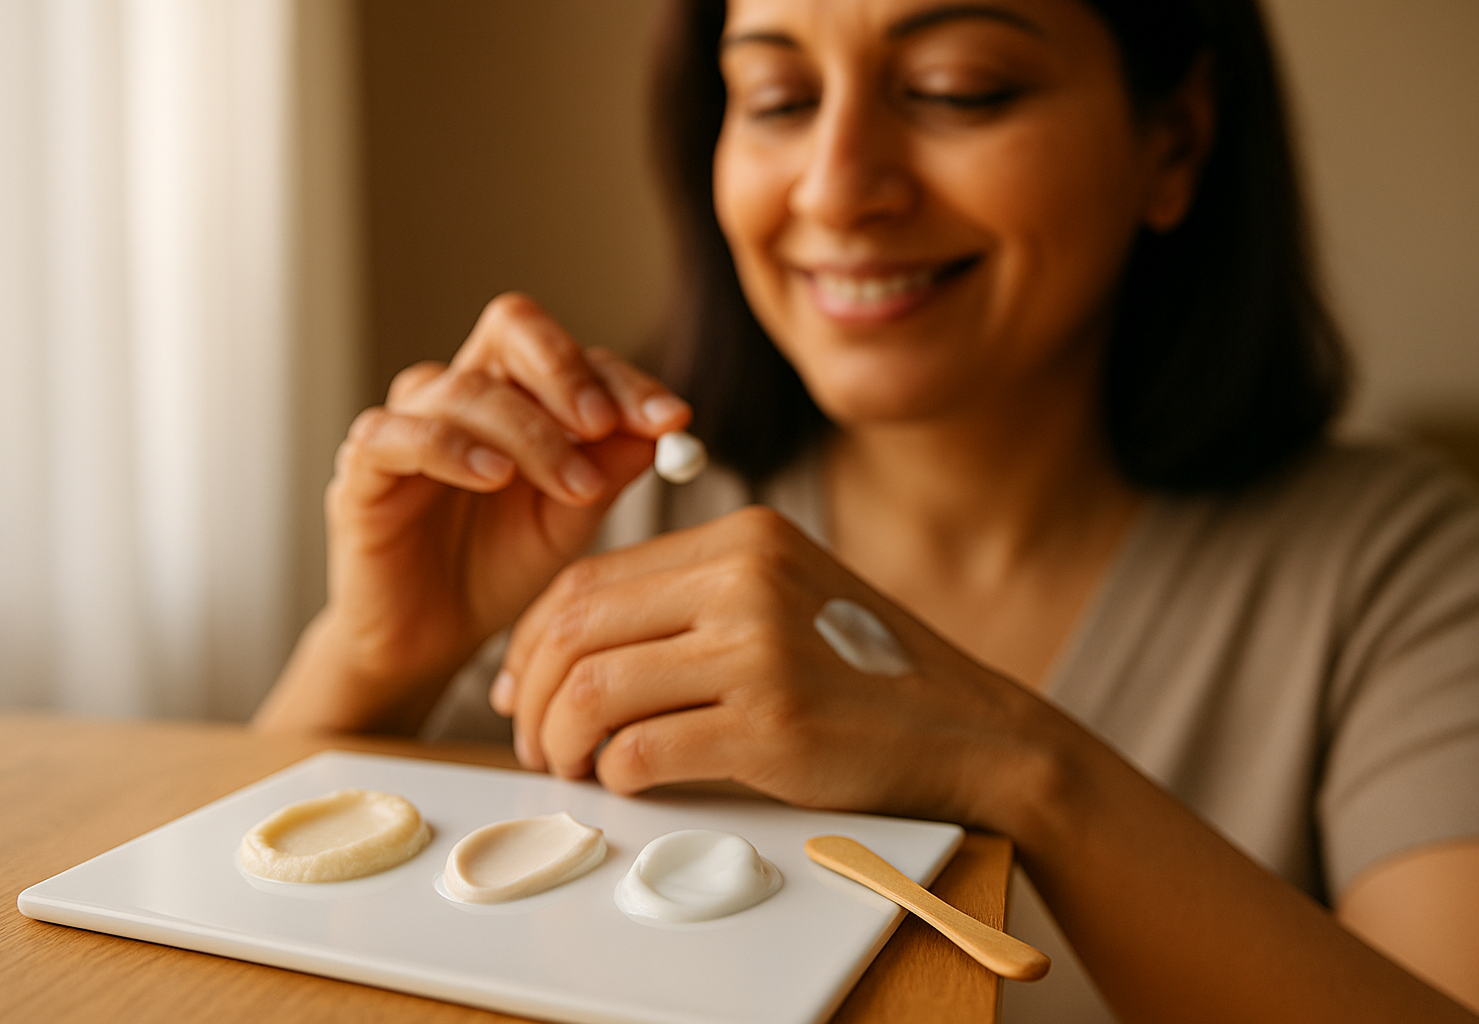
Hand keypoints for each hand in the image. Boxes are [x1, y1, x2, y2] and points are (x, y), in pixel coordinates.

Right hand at [257, 292, 689, 732]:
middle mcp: (463, 393)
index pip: (574, 355)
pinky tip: (495, 477)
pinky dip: (451, 447)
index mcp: (518, 395)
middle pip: (513, 328)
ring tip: (572, 484)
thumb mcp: (570, 521)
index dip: (624, 381)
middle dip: (568, 370)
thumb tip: (666, 426)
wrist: (429, 641)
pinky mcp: (363, 469)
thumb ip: (609, 471)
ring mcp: (409, 423)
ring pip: (467, 388)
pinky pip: (398, 433)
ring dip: (530, 432)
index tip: (671, 418)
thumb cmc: (495, 571)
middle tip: (604, 424)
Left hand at [496, 505, 1045, 825]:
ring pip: (596, 690)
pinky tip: (626, 782)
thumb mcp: (784, 603)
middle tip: (533, 742)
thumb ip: (690, 606)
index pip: (589, 579)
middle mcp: (748, 578)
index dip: (533, 640)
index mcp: (744, 538)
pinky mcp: (773, 725)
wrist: (974, 734)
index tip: (521, 688)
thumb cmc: (866, 677)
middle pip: (577, 629)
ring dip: (560, 741)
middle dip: (532, 695)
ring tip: (568, 768)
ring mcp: (762, 649)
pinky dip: (615, 774)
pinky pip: (644, 750)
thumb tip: (568, 654)